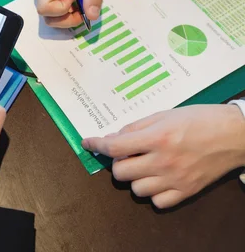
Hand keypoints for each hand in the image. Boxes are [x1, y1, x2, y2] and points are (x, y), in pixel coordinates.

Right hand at [34, 0, 103, 27]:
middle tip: (84, 8)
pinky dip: (67, 10)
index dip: (62, 10)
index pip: (45, 7)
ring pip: (50, 15)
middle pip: (46, 15)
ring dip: (67, 16)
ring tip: (82, 3)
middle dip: (66, 18)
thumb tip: (92, 16)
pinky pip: (54, 8)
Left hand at [82, 105, 244, 208]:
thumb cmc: (200, 119)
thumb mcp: (164, 114)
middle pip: (120, 172)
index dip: (95, 145)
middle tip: (128, 153)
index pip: (114, 147)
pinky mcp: (187, 192)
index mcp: (157, 137)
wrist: (235, 134)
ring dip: (135, 177)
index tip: (87, 143)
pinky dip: (153, 192)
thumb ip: (135, 127)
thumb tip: (111, 138)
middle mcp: (164, 161)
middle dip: (118, 162)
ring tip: (145, 165)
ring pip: (136, 189)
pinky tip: (158, 179)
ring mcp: (176, 179)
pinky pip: (157, 202)